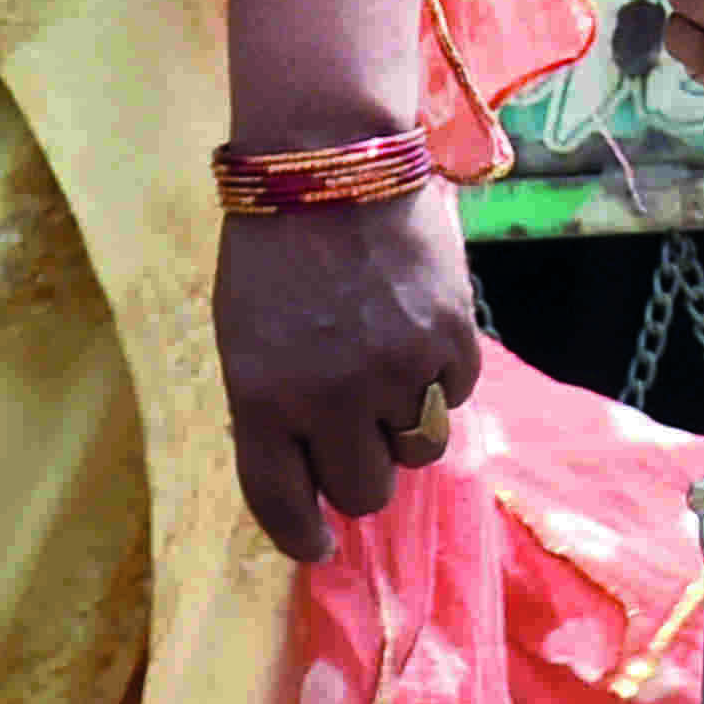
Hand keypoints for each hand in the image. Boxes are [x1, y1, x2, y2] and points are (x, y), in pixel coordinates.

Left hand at [209, 181, 480, 561]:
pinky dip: (442, 374)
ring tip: (392, 368)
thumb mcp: (245, 335)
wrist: (329, 157)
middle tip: (358, 427)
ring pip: (419, 451)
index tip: (321, 546)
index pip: (281, 504)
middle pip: (364, 491)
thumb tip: (313, 476)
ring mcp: (395, 370)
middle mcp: (329, 398)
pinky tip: (419, 328)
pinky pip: (458, 394)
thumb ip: (274, 408)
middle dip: (361, 467)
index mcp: (262, 398)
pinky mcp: (450, 338)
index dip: (303, 536)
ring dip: (406, 424)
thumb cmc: (274, 247)